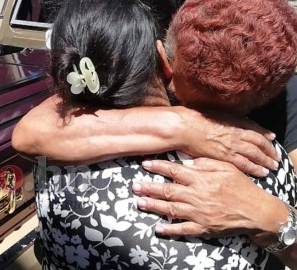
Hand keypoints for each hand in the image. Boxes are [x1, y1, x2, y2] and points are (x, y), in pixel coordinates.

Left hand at [133, 158, 284, 240]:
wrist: (257, 211)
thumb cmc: (241, 187)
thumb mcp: (226, 168)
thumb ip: (205, 163)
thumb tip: (186, 162)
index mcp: (201, 179)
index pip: (175, 171)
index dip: (158, 167)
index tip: (145, 164)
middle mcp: (196, 195)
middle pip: (168, 190)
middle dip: (149, 188)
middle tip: (134, 186)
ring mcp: (198, 213)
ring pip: (171, 209)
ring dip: (153, 206)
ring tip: (139, 202)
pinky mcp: (203, 227)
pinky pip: (183, 229)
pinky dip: (170, 229)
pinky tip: (158, 228)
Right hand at [175, 108, 278, 176]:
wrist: (183, 128)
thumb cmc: (193, 119)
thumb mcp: (212, 113)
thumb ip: (224, 118)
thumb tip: (231, 121)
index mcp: (232, 122)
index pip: (254, 128)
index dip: (264, 134)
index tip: (271, 137)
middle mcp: (236, 133)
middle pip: (259, 142)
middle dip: (269, 150)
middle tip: (276, 157)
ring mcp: (231, 145)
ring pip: (255, 154)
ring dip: (266, 160)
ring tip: (272, 166)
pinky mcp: (225, 157)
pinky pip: (245, 164)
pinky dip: (255, 168)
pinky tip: (261, 173)